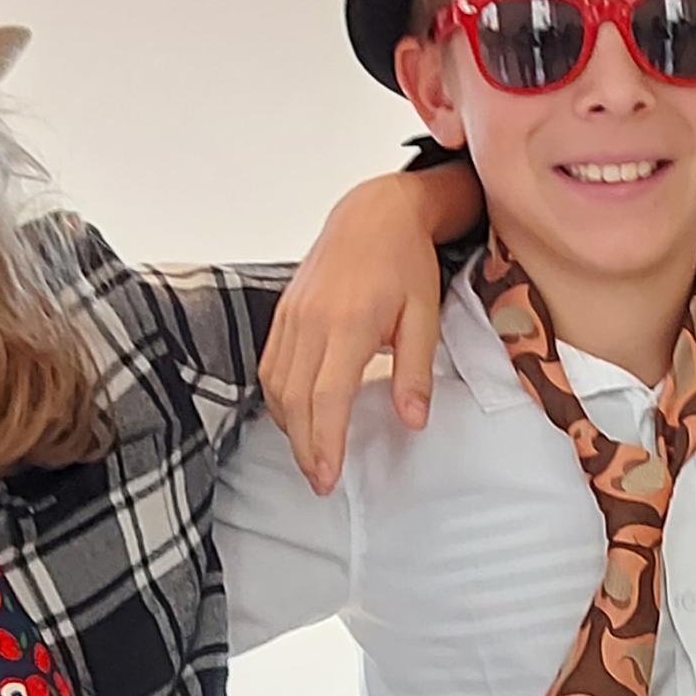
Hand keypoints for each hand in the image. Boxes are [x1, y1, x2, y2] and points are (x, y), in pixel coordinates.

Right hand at [259, 164, 486, 493]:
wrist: (374, 213)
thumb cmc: (405, 262)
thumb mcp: (424, 316)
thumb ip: (415, 372)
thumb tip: (412, 422)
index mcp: (349, 323)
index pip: (328, 397)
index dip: (324, 442)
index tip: (327, 478)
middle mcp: (311, 321)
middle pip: (296, 400)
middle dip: (305, 448)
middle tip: (320, 482)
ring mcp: (291, 316)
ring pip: (277, 386)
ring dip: (290, 428)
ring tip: (311, 457)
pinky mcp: (283, 313)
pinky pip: (270, 366)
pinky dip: (279, 399)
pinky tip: (296, 418)